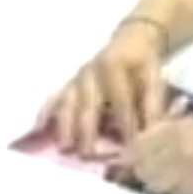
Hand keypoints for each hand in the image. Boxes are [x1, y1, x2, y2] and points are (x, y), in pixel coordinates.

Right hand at [39, 20, 168, 156]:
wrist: (130, 39)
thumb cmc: (142, 63)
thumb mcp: (154, 76)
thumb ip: (152, 104)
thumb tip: (153, 132)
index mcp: (113, 65)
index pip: (120, 99)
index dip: (125, 122)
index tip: (128, 146)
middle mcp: (90, 71)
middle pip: (87, 103)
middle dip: (86, 129)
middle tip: (87, 154)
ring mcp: (76, 79)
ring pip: (67, 103)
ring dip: (65, 126)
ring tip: (64, 147)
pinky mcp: (68, 85)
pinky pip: (53, 99)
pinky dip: (45, 113)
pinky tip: (39, 129)